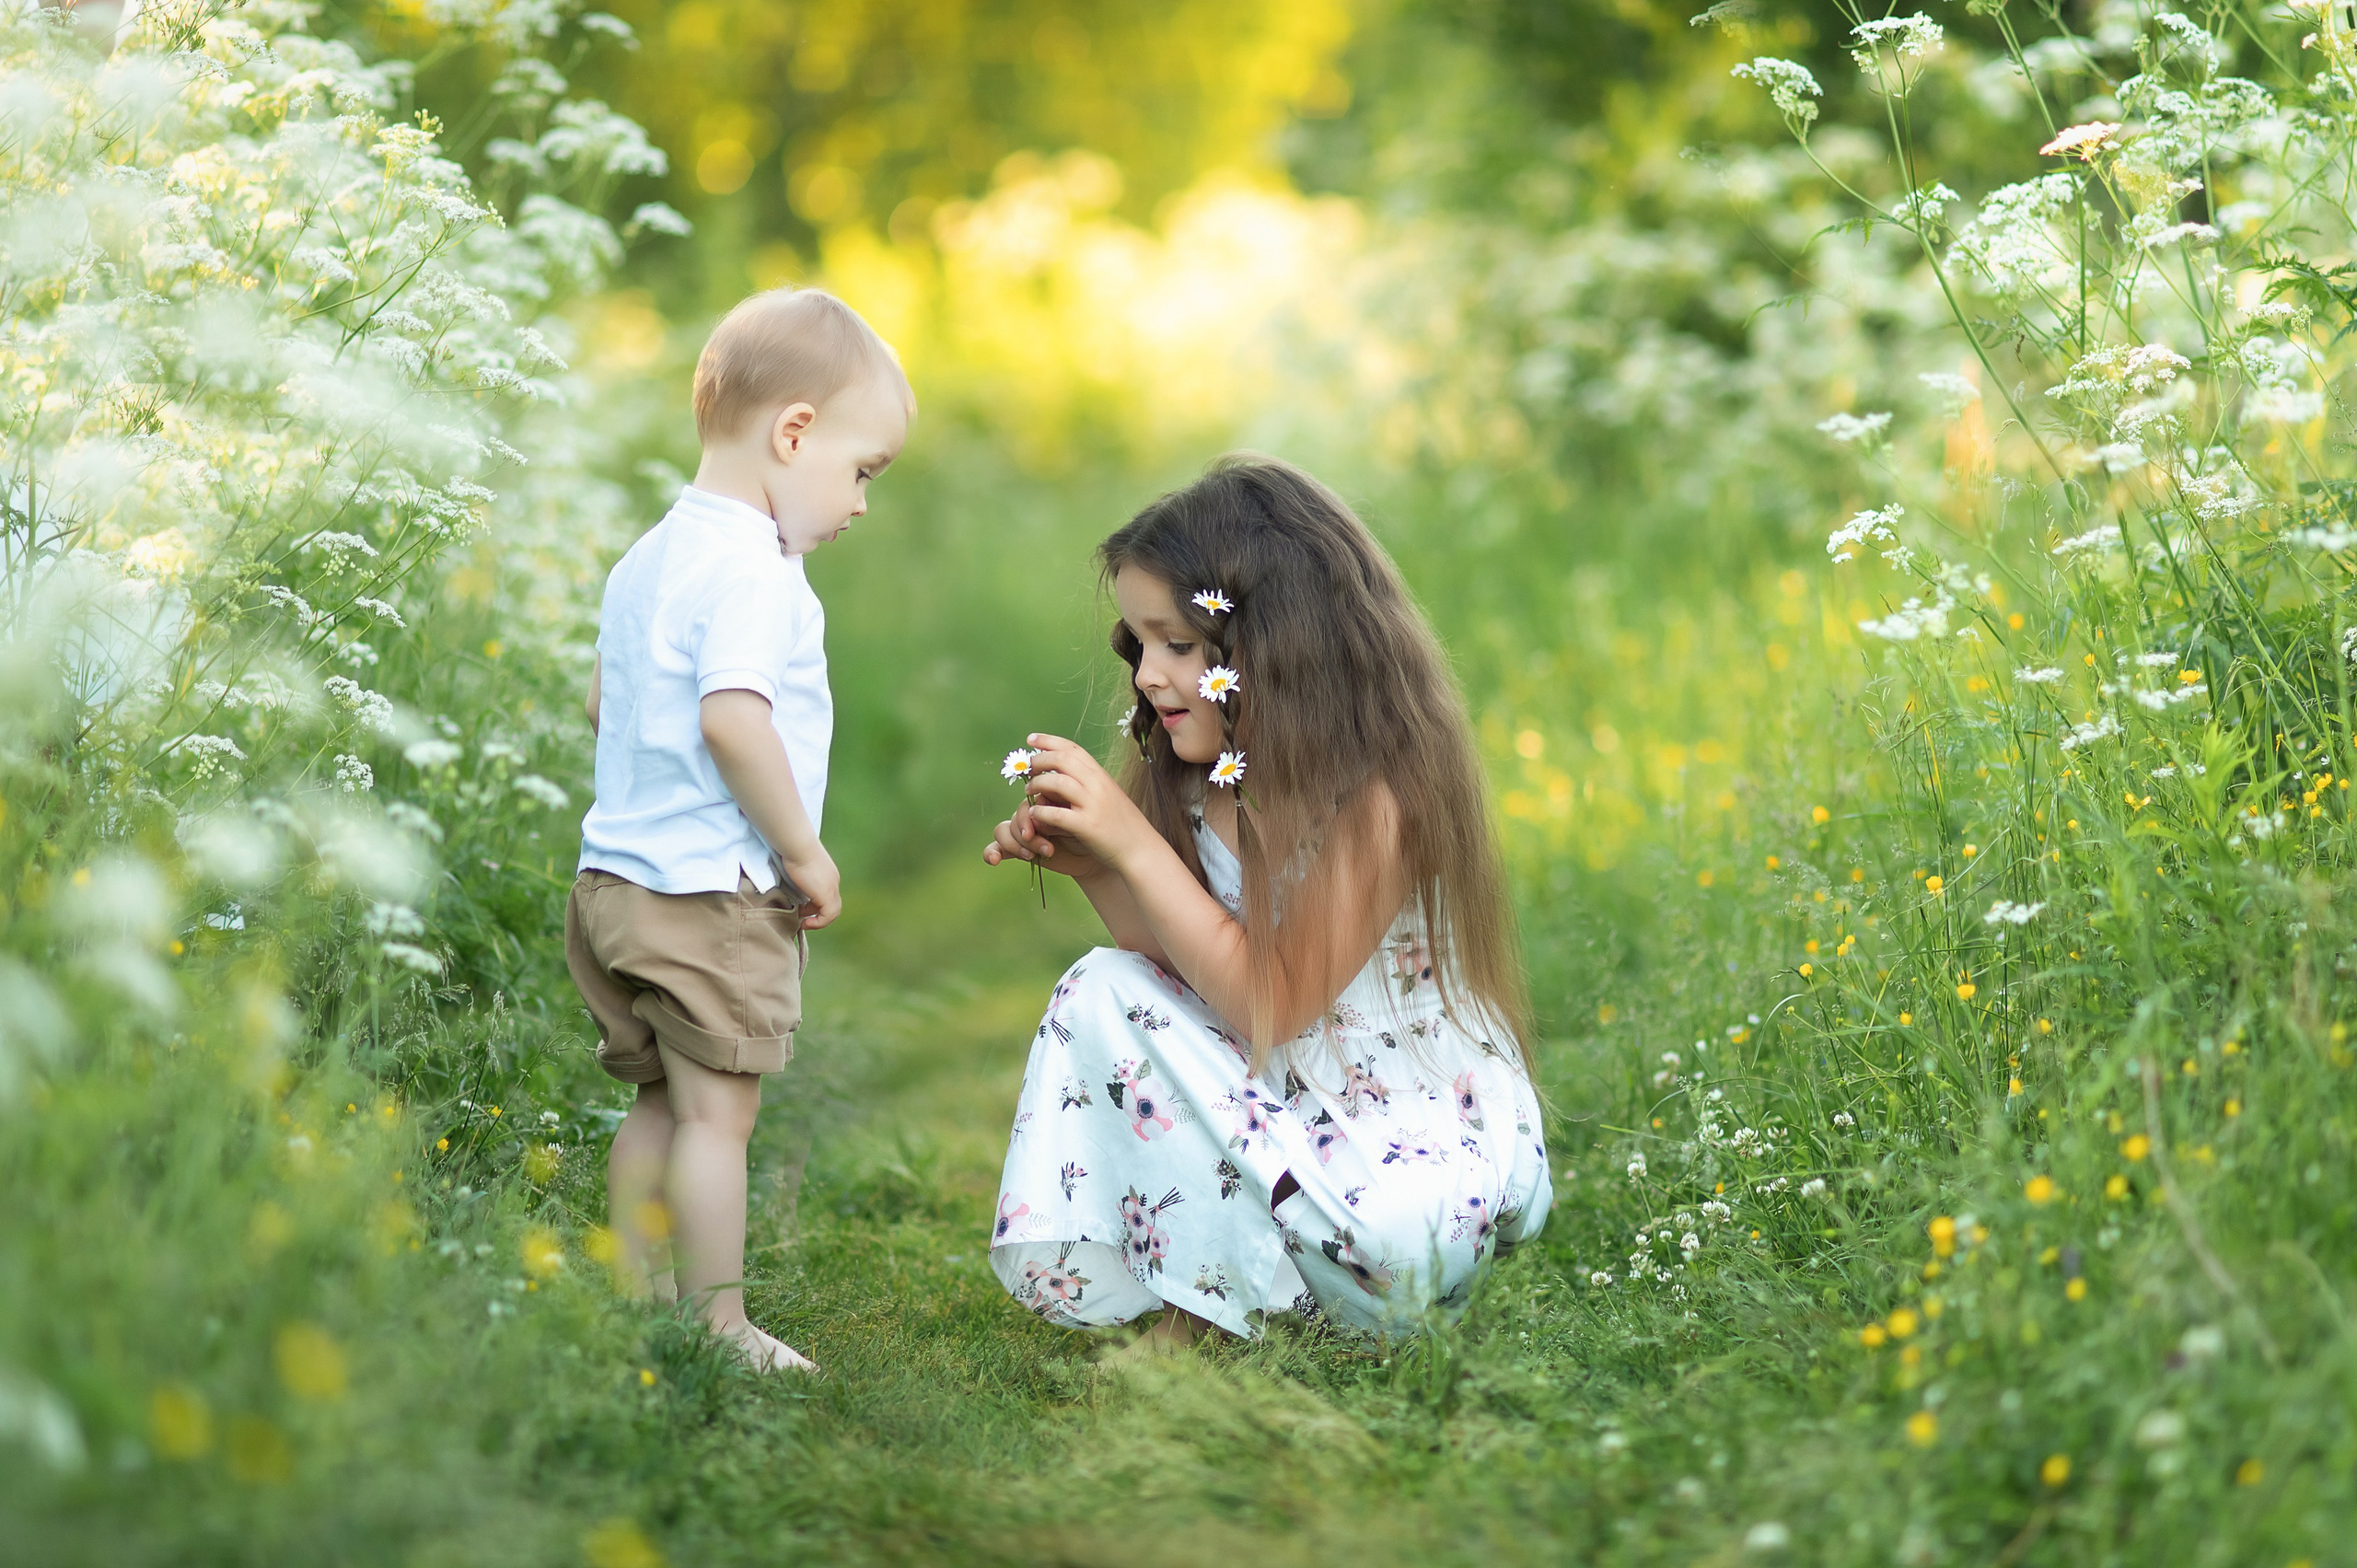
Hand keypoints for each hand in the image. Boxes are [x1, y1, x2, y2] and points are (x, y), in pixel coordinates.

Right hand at [780, 843, 840, 929]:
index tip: (801, 908)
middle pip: (832, 905)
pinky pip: (829, 915)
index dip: (815, 906)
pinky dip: (819, 923)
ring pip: (833, 912)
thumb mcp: (798, 866)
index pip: (828, 895)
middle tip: (802, 917)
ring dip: (819, 921)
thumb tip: (791, 886)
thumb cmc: (793, 851)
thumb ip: (799, 878)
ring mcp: (832, 888)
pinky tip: (805, 923)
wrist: (797, 845)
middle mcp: (833, 881)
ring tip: (804, 922)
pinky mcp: (826, 894)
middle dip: (817, 914)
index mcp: (828, 874)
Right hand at [984, 798, 1107, 880]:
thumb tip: (1037, 812)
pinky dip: (991, 852)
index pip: (1028, 799)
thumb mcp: (1080, 818)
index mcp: (1046, 797)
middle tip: (1047, 848)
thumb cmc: (1094, 832)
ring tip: (1044, 854)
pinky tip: (994, 860)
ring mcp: (1024, 830)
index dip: (1035, 814)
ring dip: (1019, 845)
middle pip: (1016, 815)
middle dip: (1027, 833)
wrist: (1097, 856)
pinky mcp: (1018, 849)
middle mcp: (1032, 812)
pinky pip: (995, 847)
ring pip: (1005, 830)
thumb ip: (1058, 810)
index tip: (1050, 830)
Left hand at [1017, 734, 1153, 871]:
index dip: (1049, 741)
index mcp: (1101, 776)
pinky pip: (1057, 814)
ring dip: (1037, 784)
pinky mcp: (1088, 826)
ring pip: (1057, 783)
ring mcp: (1093, 805)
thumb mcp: (1108, 796)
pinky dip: (1041, 811)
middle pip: (1062, 760)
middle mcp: (1098, 785)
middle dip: (1039, 760)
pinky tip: (1034, 813)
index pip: (1072, 748)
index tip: (1030, 739)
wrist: (1141, 849)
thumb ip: (1088, 784)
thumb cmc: (1122, 825)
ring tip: (1028, 790)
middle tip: (1027, 768)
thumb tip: (1062, 775)